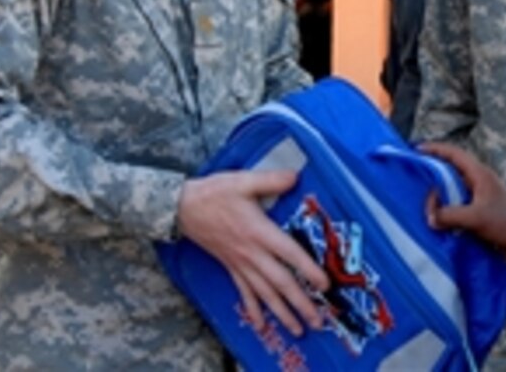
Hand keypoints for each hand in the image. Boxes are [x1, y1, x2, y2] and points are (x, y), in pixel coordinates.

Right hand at [177, 170, 328, 335]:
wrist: (181, 208)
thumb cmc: (214, 193)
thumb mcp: (243, 180)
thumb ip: (271, 180)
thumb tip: (296, 176)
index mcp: (258, 232)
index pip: (288, 254)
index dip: (308, 269)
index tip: (324, 285)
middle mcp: (251, 253)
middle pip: (280, 282)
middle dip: (300, 302)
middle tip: (318, 319)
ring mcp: (240, 263)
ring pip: (264, 293)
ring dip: (282, 313)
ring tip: (297, 330)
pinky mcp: (230, 267)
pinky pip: (244, 293)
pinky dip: (253, 310)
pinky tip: (261, 326)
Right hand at [421, 142, 505, 266]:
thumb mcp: (477, 217)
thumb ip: (451, 215)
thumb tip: (430, 216)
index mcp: (479, 175)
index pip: (454, 154)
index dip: (435, 149)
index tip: (416, 150)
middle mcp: (478, 182)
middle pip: (451, 170)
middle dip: (432, 171)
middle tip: (413, 176)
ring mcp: (479, 197)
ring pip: (452, 189)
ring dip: (437, 192)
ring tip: (419, 198)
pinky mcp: (478, 212)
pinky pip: (456, 205)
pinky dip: (444, 208)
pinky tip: (434, 217)